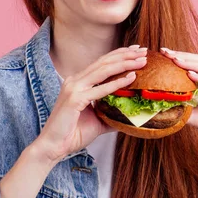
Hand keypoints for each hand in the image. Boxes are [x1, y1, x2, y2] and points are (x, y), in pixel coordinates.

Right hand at [35, 46, 147, 162]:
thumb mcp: (98, 120)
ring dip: (125, 63)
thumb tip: (130, 116)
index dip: (120, 54)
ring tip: (142, 61)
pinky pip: (100, 89)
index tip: (137, 50)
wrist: (54, 147)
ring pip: (103, 70)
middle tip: (144, 51)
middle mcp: (75, 80)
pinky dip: (117, 82)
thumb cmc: (73, 133)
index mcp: (78, 81)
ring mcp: (74, 88)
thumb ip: (112, 113)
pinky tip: (131, 77)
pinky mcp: (75, 99)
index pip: (101, 62)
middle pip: (104, 62)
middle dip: (126, 55)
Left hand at [160, 47, 197, 155]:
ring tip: (175, 60)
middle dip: (182, 56)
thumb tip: (158, 107)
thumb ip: (180, 109)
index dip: (179, 57)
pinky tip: (191, 75)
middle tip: (166, 53)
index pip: (193, 64)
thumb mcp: (193, 116)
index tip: (162, 53)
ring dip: (191, 64)